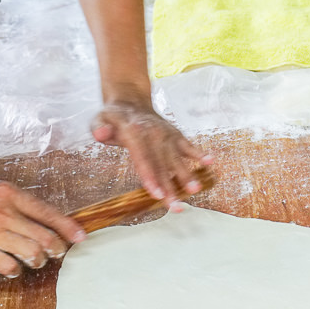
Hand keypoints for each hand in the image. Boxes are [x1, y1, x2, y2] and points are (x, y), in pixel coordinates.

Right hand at [0, 180, 86, 277]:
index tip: (80, 237)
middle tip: (55, 253)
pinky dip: (14, 270)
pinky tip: (10, 268)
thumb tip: (36, 220)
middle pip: (45, 237)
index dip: (68, 228)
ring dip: (37, 261)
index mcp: (8, 194)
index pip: (48, 213)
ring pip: (31, 253)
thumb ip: (12, 203)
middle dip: (55, 249)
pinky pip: (9, 267)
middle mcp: (5, 212)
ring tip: (34, 261)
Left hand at [90, 101, 212, 209]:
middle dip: (169, 187)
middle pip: (162, 164)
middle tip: (175, 207)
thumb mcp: (99, 120)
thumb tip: (102, 134)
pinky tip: (210, 162)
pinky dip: (199, 154)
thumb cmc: (113, 118)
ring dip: (187, 175)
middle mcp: (154, 133)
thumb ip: (99, 128)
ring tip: (195, 190)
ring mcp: (167, 134)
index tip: (157, 194)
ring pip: (176, 159)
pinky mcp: (176, 135)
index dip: (150, 177)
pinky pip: (188, 145)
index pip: (143, 158)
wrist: (131, 101)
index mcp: (134, 132)